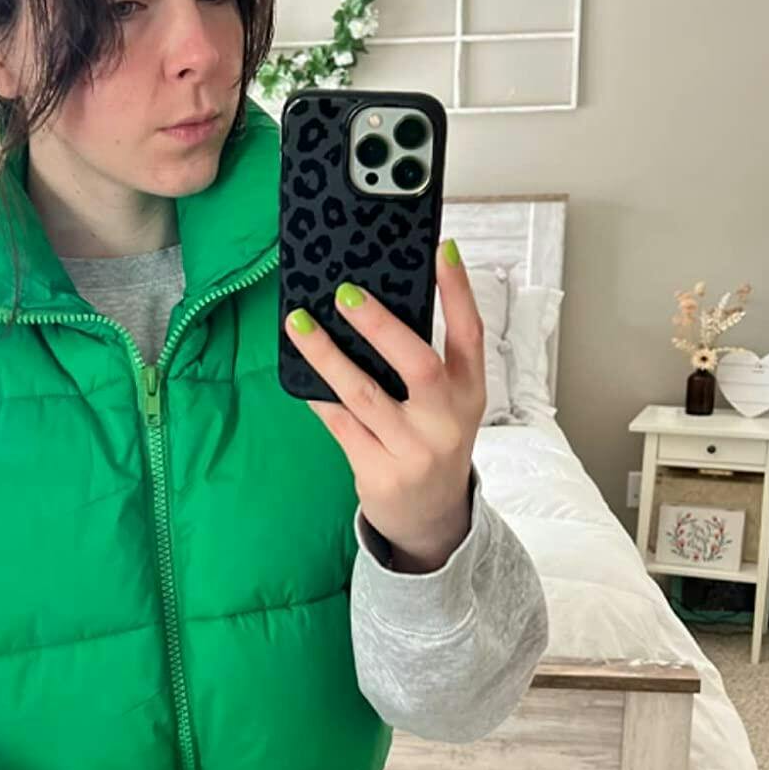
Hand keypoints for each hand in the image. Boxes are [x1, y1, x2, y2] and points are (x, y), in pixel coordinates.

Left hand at [285, 238, 484, 573]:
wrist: (432, 519)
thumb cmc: (431, 442)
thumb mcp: (445, 405)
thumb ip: (422, 364)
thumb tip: (368, 304)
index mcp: (469, 393)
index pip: (470, 333)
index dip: (458, 291)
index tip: (441, 250)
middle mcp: (446, 421)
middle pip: (417, 363)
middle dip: (379, 324)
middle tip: (344, 292)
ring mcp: (413, 450)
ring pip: (363, 394)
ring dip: (326, 356)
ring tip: (298, 323)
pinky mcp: (380, 473)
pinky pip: (340, 423)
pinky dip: (318, 396)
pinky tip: (299, 372)